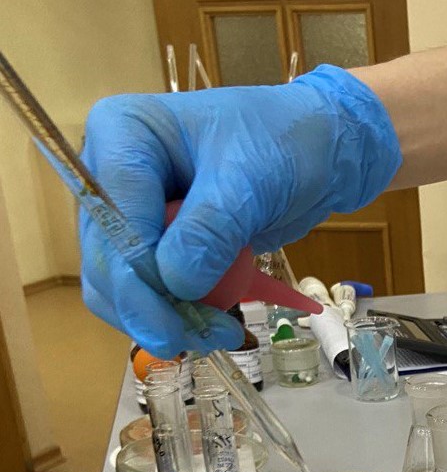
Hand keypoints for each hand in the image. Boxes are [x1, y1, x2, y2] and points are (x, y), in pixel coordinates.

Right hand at [80, 65, 400, 356]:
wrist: (315, 151)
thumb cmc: (284, 144)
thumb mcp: (251, 179)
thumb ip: (210, 228)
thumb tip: (176, 284)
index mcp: (122, 134)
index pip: (112, 215)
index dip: (139, 269)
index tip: (181, 306)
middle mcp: (111, 174)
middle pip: (107, 258)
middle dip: (152, 307)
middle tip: (206, 337)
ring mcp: (131, 215)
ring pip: (119, 287)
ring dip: (164, 321)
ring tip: (220, 335)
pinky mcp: (155, 247)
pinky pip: (147, 295)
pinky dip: (177, 318)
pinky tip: (216, 327)